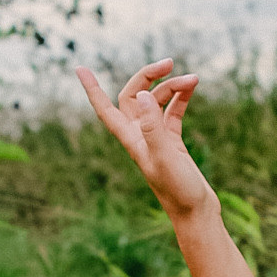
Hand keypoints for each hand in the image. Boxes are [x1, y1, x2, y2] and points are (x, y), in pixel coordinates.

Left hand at [76, 60, 214, 222]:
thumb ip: (152, 127)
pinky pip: (171, 112)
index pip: (105, 109)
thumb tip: (142, 95)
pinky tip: (191, 88)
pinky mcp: (171, 142)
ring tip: (193, 79)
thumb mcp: (165, 157)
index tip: (80, 68)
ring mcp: (155, 139)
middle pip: (133, 96)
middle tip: (170, 62)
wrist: (196, 213)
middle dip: (149, 76)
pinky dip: (180, 98)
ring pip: (156, 102)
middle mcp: (139, 137)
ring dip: (172, 87)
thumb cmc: (179, 191)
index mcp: (131, 140)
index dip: (91, 89)